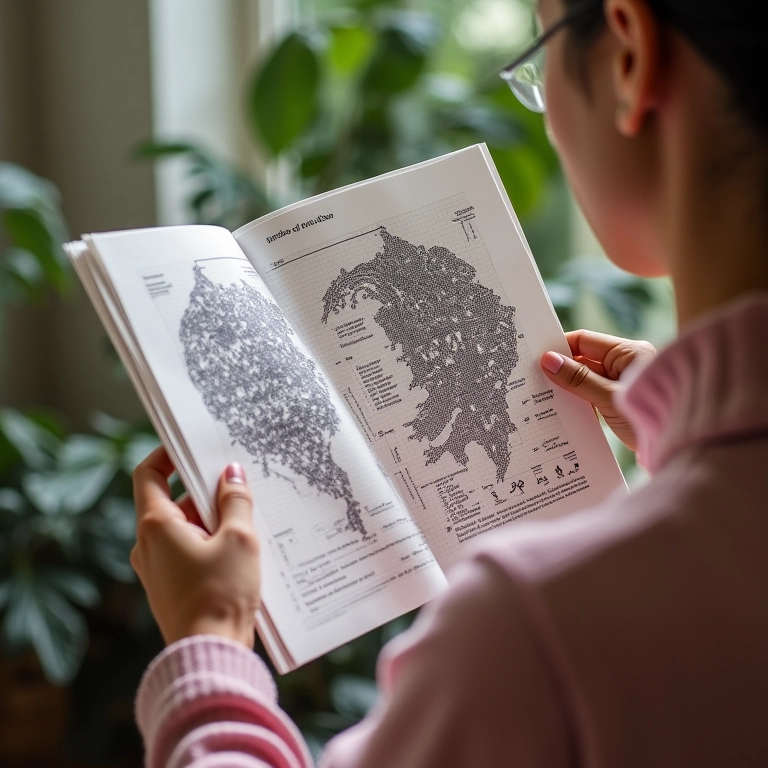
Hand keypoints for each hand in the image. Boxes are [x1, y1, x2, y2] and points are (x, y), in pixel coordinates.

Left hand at [130, 447, 260, 647]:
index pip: (148, 475)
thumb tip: (233, 474)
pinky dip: (210, 543)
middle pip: (172, 501)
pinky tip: (240, 551)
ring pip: (183, 528)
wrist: (211, 653)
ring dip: (212, 520)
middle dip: (205, 492)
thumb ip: (235, 500)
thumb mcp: (239, 538)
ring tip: (247, 523)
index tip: (190, 447)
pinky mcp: (170, 586)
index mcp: (156, 526)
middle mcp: (149, 545)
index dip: (166, 455)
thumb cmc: (221, 594)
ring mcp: (157, 568)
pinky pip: (188, 551)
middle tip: (238, 486)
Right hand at [540, 330, 655, 450]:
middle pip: (583, 360)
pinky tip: (563, 410)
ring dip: (569, 388)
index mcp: (627, 352)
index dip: (559, 347)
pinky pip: (594, 395)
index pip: (584, 340)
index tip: (536, 357)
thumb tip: (548, 361)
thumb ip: (578, 379)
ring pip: (586, 380)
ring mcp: (623, 383)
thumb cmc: (649, 416)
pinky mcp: (621, 402)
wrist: (682, 447)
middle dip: (561, 370)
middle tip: (534, 379)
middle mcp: (626, 363)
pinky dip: (580, 401)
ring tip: (544, 396)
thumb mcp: (609, 396)